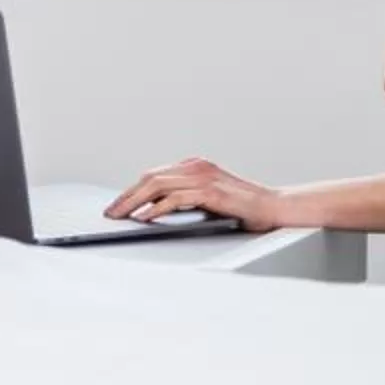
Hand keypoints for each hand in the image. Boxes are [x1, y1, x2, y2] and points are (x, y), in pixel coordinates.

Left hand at [107, 157, 288, 233]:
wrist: (273, 207)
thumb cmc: (242, 207)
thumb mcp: (207, 199)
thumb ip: (183, 198)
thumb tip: (150, 210)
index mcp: (194, 165)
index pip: (154, 175)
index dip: (131, 191)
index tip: (116, 206)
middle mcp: (196, 166)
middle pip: (150, 178)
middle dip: (126, 196)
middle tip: (110, 213)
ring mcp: (203, 176)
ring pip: (157, 185)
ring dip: (134, 202)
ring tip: (120, 216)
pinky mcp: (210, 191)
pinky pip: (175, 199)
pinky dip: (156, 208)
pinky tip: (145, 218)